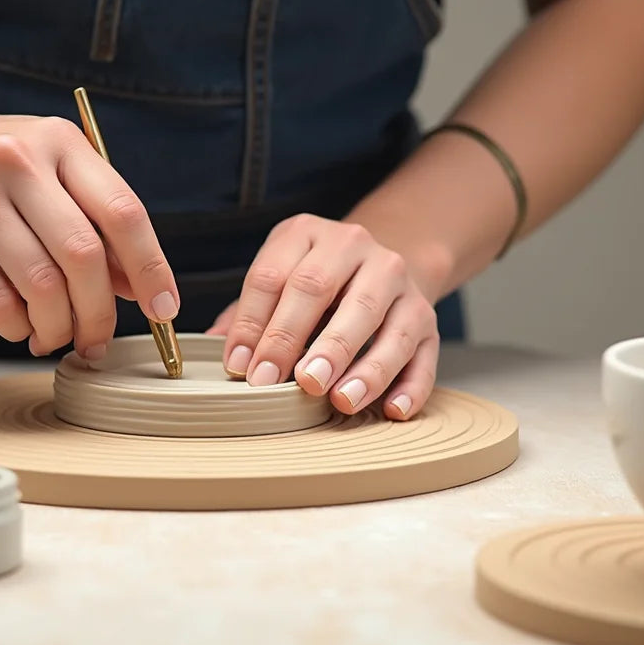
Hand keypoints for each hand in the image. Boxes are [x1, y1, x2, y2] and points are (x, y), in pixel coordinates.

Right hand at [0, 97, 178, 357]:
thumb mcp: (45, 168)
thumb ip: (91, 218)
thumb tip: (135, 286)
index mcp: (58, 143)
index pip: (124, 213)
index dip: (152, 269)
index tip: (163, 309)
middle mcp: (17, 163)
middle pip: (84, 257)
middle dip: (99, 313)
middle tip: (97, 339)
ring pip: (41, 286)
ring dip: (58, 327)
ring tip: (55, 335)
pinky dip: (17, 326)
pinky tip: (17, 324)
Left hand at [207, 214, 438, 419]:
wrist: (380, 266)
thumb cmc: (316, 285)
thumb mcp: (279, 279)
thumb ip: (247, 314)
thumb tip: (214, 348)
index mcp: (309, 235)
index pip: (275, 276)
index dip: (256, 324)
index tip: (243, 368)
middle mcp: (358, 249)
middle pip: (325, 290)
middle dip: (304, 340)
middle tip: (293, 381)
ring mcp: (399, 282)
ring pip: (383, 322)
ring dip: (363, 365)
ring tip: (339, 399)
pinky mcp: (428, 318)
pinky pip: (424, 353)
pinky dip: (410, 384)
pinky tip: (391, 409)